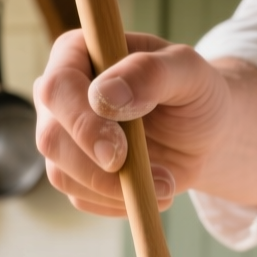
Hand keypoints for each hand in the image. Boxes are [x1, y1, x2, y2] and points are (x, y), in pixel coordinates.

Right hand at [33, 30, 256, 216]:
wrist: (204, 134)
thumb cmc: (194, 92)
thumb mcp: (188, 72)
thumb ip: (150, 73)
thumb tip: (102, 96)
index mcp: (77, 54)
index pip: (57, 88)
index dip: (82, 124)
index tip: (117, 152)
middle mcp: (60, 95)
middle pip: (51, 138)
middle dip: (96, 167)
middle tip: (149, 178)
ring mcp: (62, 135)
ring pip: (62, 174)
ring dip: (115, 190)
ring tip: (166, 183)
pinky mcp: (74, 171)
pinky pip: (81, 197)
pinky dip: (119, 202)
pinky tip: (152, 191)